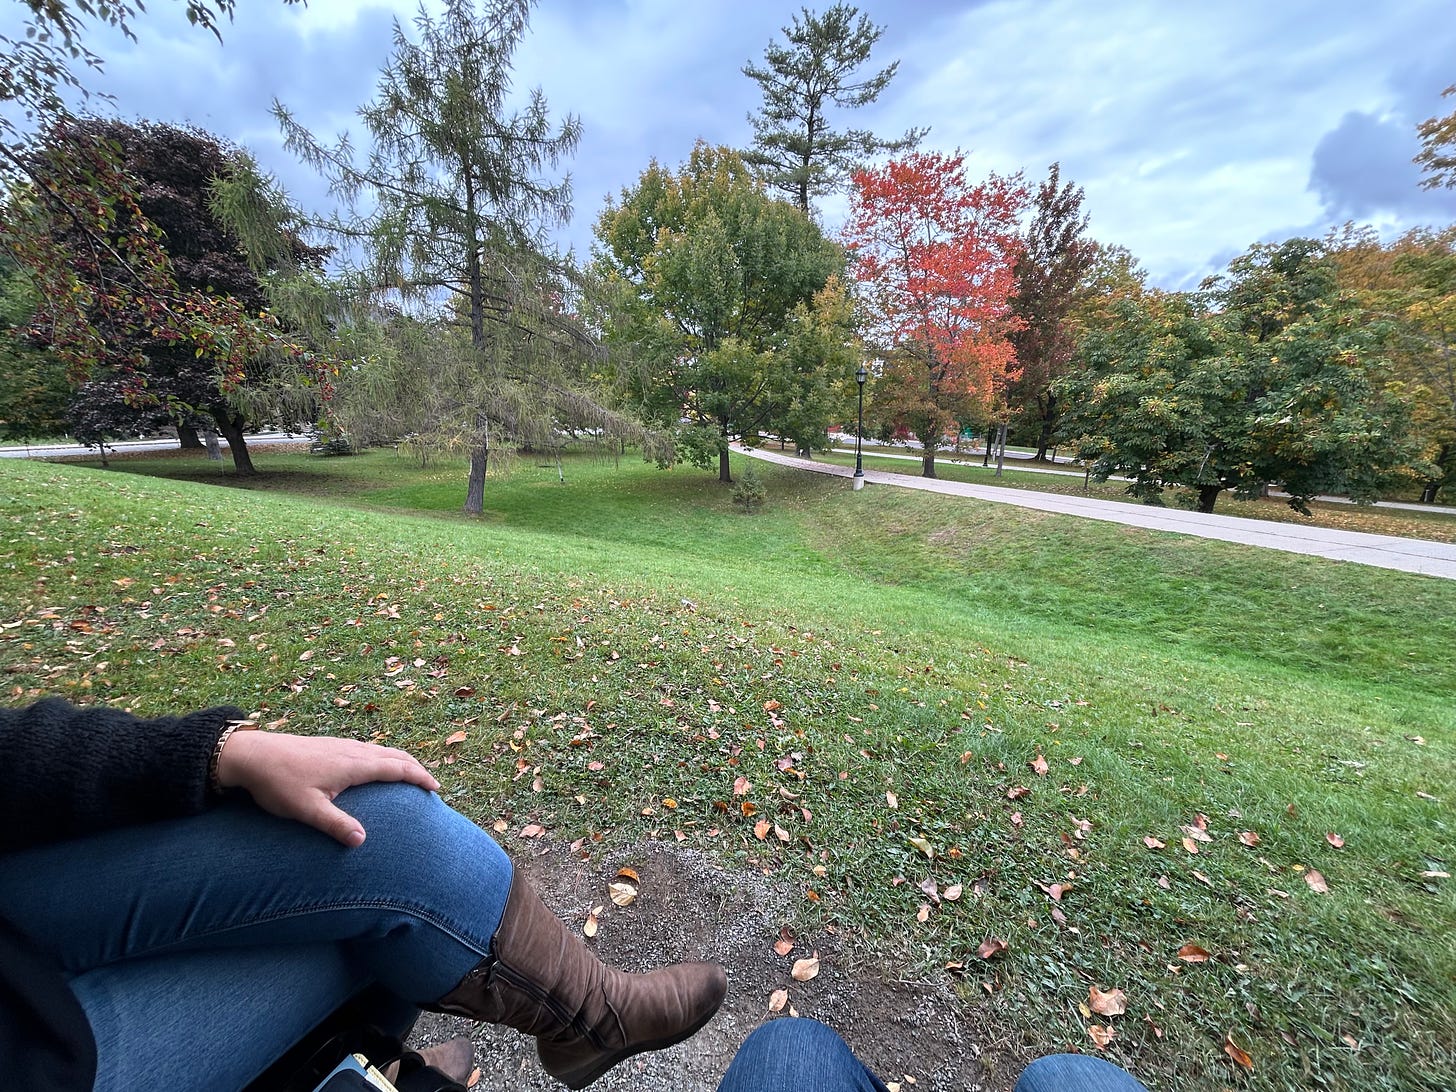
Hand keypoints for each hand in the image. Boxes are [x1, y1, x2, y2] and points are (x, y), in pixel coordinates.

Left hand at [215, 731, 440, 846]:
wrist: (251, 754)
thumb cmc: (278, 783)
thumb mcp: (307, 810)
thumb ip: (335, 825)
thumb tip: (362, 841)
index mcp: (353, 765)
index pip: (396, 768)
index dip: (419, 777)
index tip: (436, 787)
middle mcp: (352, 750)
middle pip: (394, 754)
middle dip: (415, 767)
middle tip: (430, 782)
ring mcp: (341, 744)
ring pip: (381, 749)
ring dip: (400, 760)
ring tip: (409, 773)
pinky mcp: (330, 744)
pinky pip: (368, 747)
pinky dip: (383, 756)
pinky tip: (374, 765)